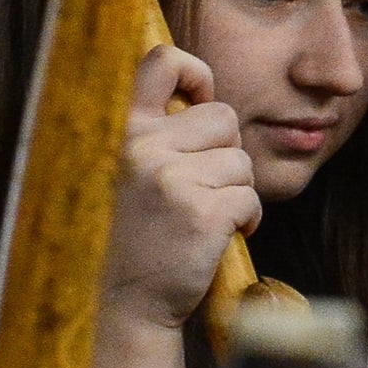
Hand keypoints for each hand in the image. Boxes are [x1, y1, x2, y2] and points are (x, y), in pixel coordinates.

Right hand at [102, 44, 262, 331]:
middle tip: (204, 187)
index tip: (199, 101)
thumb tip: (199, 101)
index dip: (195, 73)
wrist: (116, 306)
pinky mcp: (201, 213)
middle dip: (225, 152)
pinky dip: (247, 220)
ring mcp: (171, 179)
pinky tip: (218, 238)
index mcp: (118, 129)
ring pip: (241, 161)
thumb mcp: (116, 171)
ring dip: (235, 190)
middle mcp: (141, 146)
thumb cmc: (125, 238)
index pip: (163, 62)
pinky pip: (251, 198)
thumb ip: (149, 135)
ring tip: (204, 218)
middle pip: (223, 118)